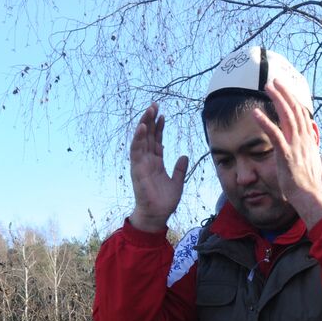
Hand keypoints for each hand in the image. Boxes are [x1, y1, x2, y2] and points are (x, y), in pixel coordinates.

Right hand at [128, 102, 188, 232]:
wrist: (156, 215)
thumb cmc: (165, 201)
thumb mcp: (177, 182)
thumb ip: (180, 169)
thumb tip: (185, 156)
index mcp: (156, 162)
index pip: (156, 140)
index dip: (159, 127)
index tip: (163, 115)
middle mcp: (147, 160)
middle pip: (148, 136)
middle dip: (151, 120)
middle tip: (154, 105)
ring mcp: (141, 164)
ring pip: (141, 139)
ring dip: (144, 124)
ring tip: (149, 110)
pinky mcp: (137, 169)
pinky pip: (136, 151)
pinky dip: (138, 138)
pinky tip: (142, 127)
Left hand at [252, 78, 321, 226]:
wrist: (310, 195)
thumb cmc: (308, 183)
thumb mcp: (312, 160)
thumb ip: (310, 146)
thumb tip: (311, 138)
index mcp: (308, 140)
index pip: (301, 114)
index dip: (293, 100)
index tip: (285, 90)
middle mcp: (303, 139)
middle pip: (294, 109)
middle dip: (284, 93)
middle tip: (274, 81)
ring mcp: (295, 145)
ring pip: (286, 116)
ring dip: (276, 99)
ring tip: (267, 87)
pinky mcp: (286, 154)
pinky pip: (274, 134)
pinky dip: (265, 122)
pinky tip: (255, 113)